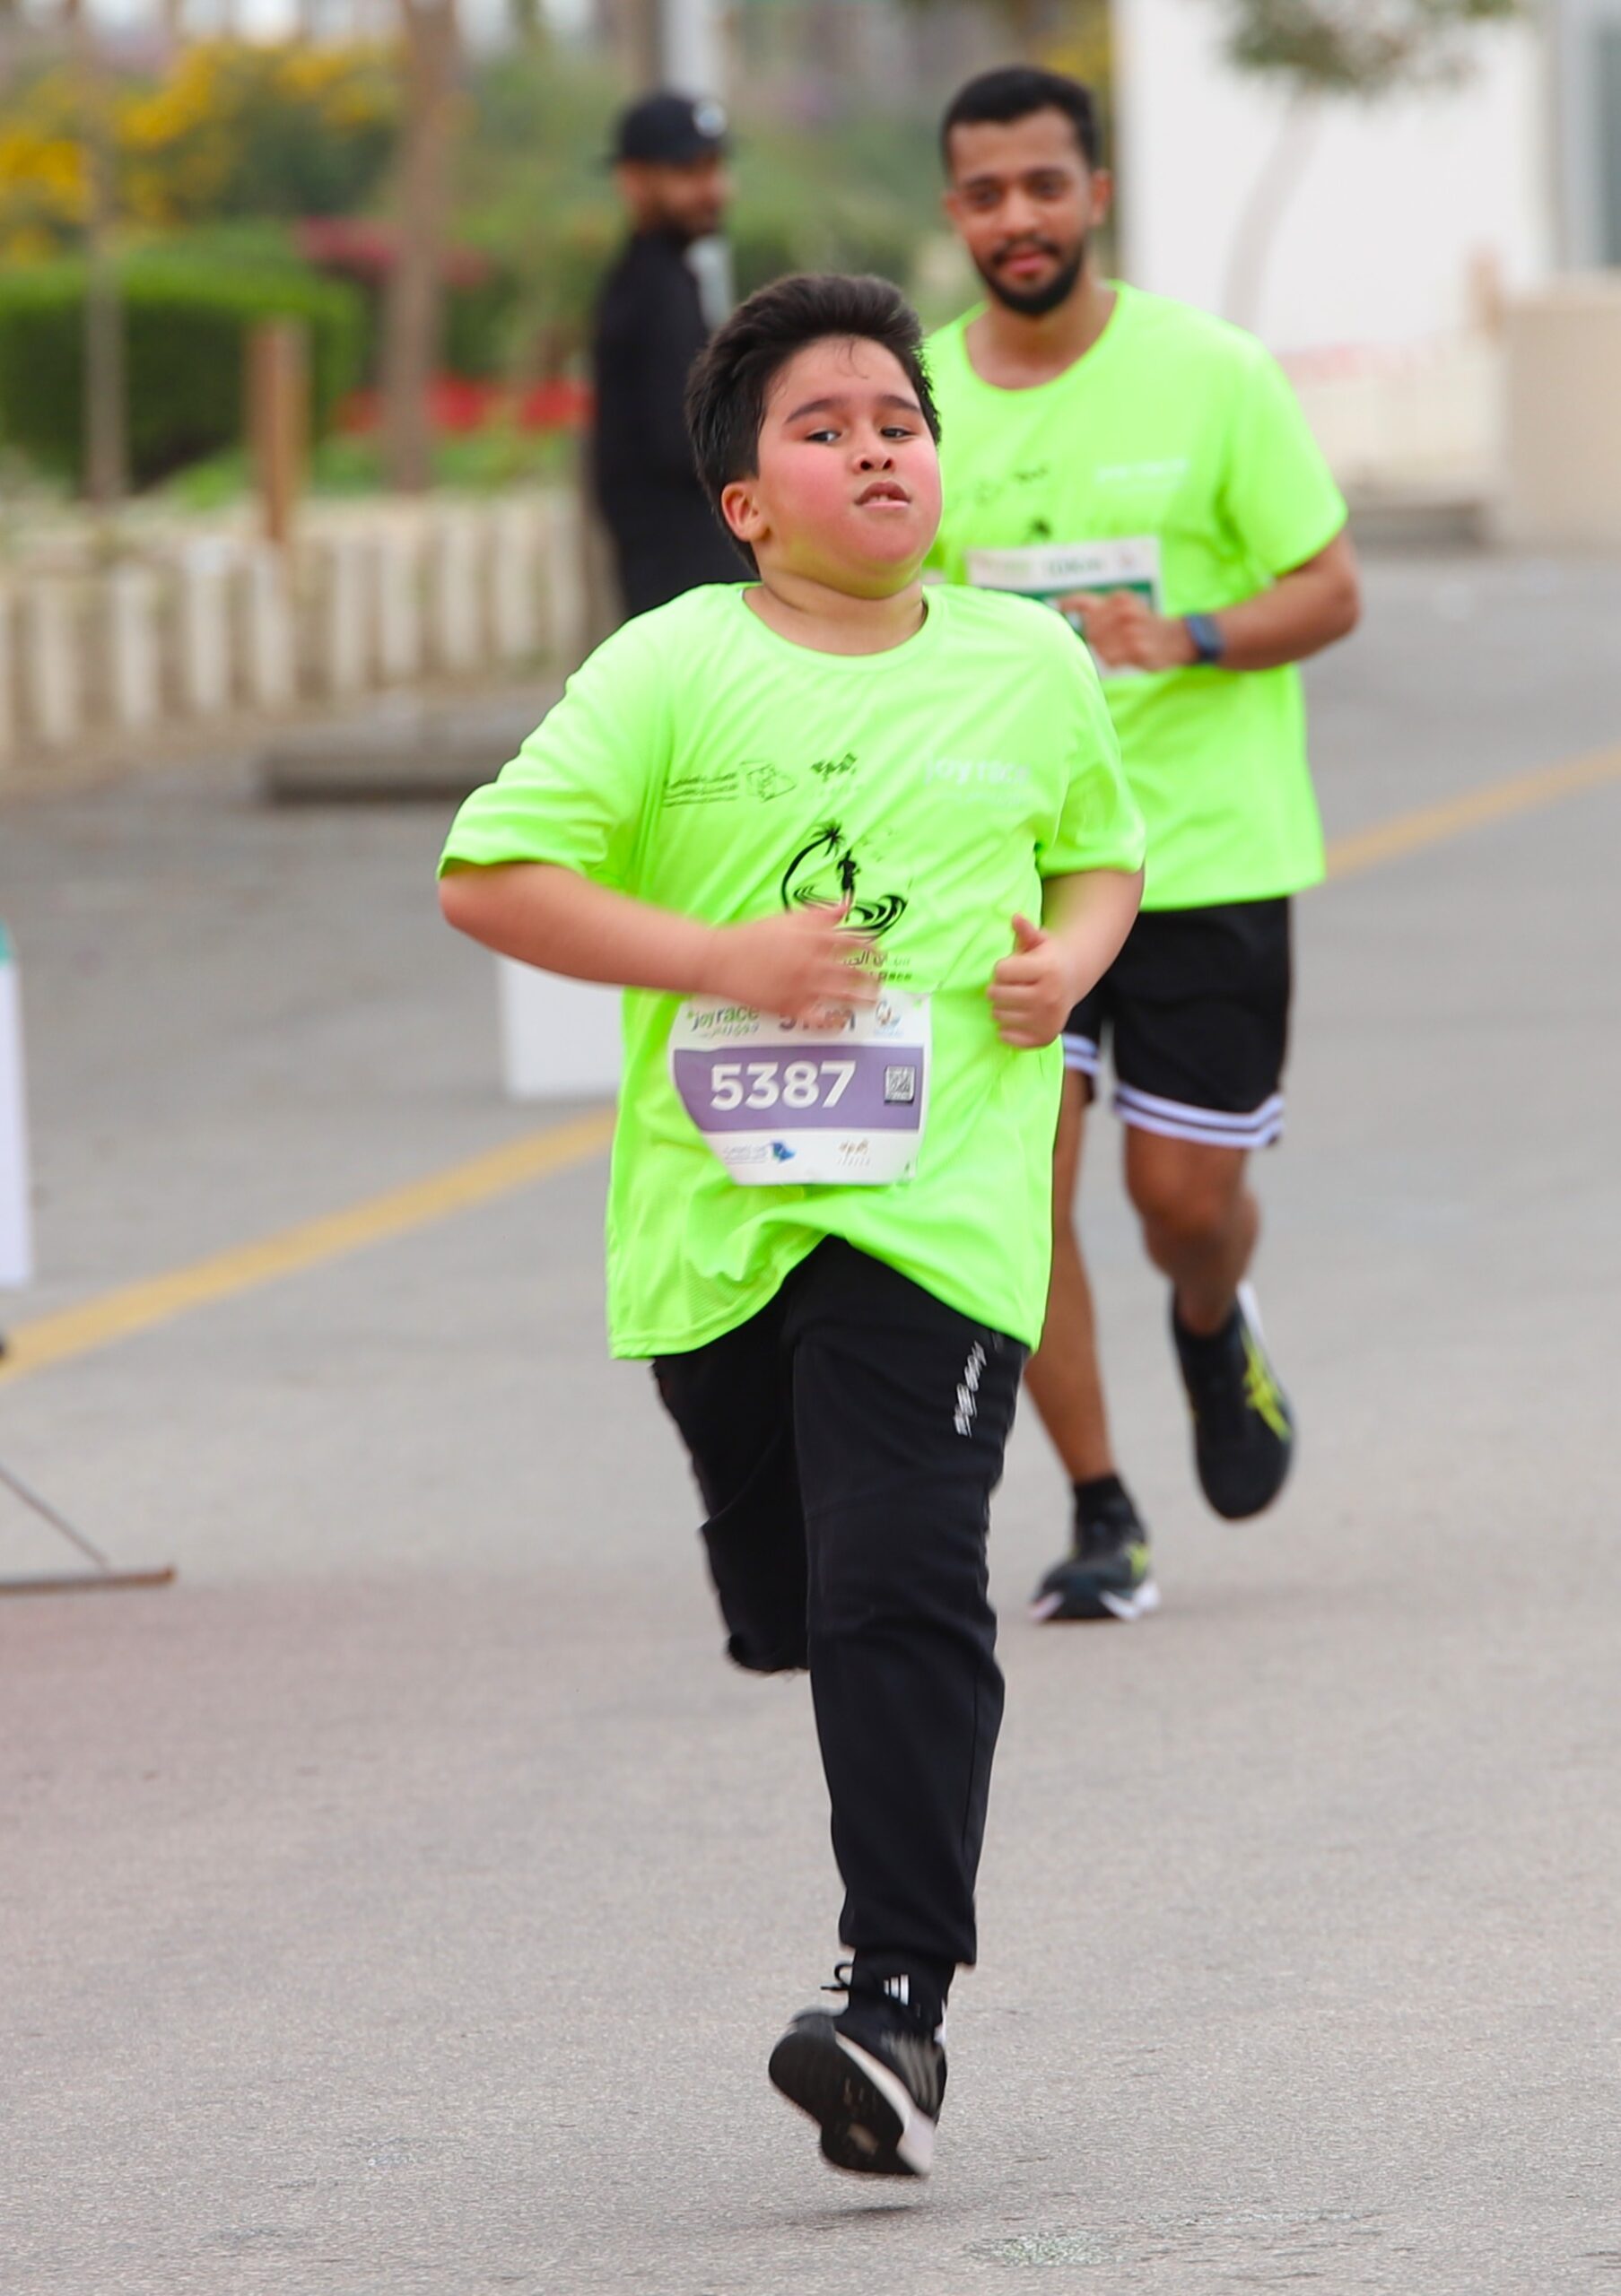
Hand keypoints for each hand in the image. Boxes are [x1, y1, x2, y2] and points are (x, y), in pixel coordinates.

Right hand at [703, 903, 878, 1025]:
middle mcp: (812, 963)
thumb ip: (821, 914)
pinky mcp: (791, 1007)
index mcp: (813, 939)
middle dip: (872, 975)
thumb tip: (847, 904)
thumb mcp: (788, 918)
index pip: (853, 942)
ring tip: (873, 1001)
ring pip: (843, 996)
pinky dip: (833, 1022)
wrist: (720, 960)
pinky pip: (819, 1019)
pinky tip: (841, 1022)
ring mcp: (803, 987)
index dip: (870, 947)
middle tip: (880, 978)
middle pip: (854, 971)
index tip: (879, 951)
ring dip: (862, 999)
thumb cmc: (753, 936)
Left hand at [989, 914, 1078, 1049]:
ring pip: (998, 1016)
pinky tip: (1018, 1017)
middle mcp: (1049, 997)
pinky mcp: (1044, 1038)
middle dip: (998, 987)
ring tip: (1016, 1000)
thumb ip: (1025, 931)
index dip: (1002, 968)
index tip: (1014, 968)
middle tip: (1012, 985)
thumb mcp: (1039, 941)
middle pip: (995, 995)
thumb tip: (1016, 917)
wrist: (1072, 980)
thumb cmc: (1048, 958)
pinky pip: (1006, 1037)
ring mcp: (1047, 1020)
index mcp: (1047, 971)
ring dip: (1001, 1007)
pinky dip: (1005, 1029)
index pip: (999, 972)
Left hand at [1058, 590, 1197, 672]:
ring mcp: (1130, 630)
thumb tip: (1064, 606)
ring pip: (1097, 646)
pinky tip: (1127, 656)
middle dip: (1095, 638)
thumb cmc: (1147, 626)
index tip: (1056, 605)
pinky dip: (1114, 661)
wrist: (1180, 638)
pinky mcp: (1136, 648)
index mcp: (1120, 599)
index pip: (1084, 601)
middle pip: (1089, 630)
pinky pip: (1110, 659)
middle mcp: (1123, 611)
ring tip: (1123, 648)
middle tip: (1114, 640)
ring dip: (1105, 651)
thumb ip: (1100, 609)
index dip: (1067, 603)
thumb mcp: (1127, 608)